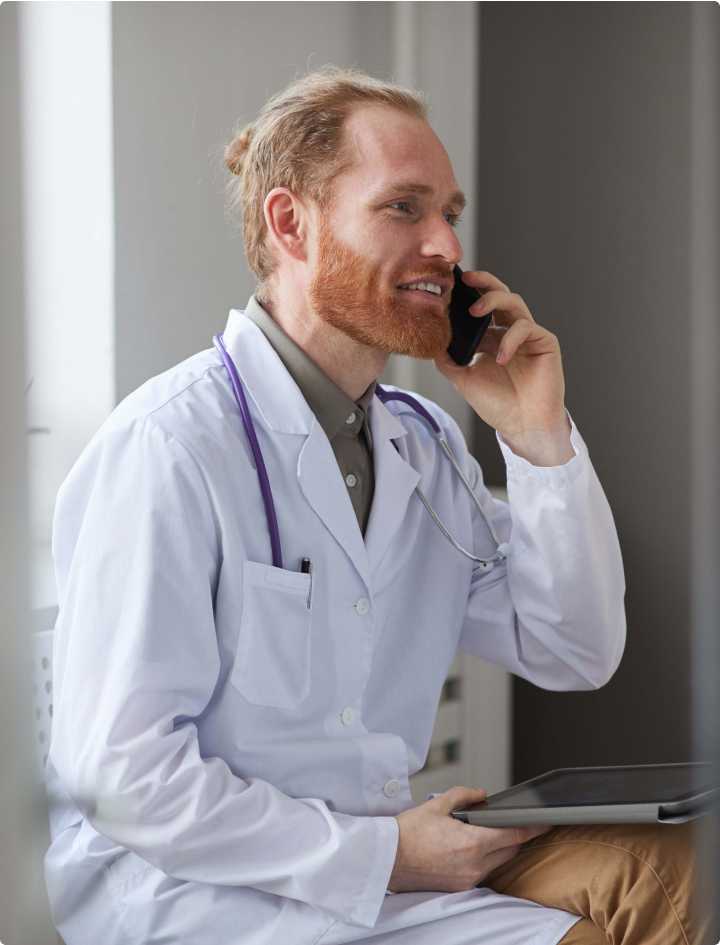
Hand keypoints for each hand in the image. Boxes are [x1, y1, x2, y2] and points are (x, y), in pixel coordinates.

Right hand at [387, 786, 552, 893]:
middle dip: (515, 835)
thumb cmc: (408, 832)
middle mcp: (474, 864)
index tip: (545, 821)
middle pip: (510, 850)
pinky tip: (472, 847)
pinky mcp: (460, 886)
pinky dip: (485, 858)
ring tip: (488, 832)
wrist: (387, 859)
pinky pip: (483, 871)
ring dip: (500, 848)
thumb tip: (482, 795)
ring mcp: (468, 878)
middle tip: (515, 821)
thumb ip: (464, 796)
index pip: (514, 834)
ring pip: (498, 862)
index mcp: (472, 842)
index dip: (533, 827)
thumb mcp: (437, 804)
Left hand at [434, 270, 568, 443]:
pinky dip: (510, 339)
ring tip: (475, 311)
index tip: (448, 286)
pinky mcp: (545, 343)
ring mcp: (528, 336)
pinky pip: (526, 328)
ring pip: (514, 302)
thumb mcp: (463, 379)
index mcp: (492, 338)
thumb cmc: (497, 405)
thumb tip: (431, 341)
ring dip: (493, 300)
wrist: (522, 427)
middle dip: (483, 282)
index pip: (480, 308)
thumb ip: (448, 359)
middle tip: (465, 279)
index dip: (466, 296)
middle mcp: (510, 332)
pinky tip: (500, 358)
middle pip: (499, 295)